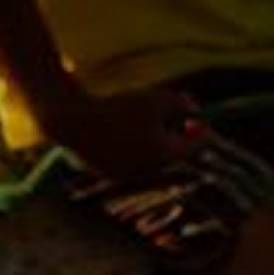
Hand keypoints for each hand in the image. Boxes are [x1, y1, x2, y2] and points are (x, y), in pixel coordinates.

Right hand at [39, 80, 207, 184]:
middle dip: (176, 136)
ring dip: (155, 143)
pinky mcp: (112, 176)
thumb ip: (181, 104)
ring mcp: (131, 176)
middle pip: (175, 156)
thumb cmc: (117, 107)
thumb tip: (194, 111)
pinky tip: (120, 131)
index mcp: (166, 155)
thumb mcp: (155, 98)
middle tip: (174, 117)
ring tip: (141, 121)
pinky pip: (132, 162)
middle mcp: (151, 171)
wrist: (73, 121)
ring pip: (153, 160)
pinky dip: (134, 149)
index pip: (197, 147)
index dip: (200, 130)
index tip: (195, 117)